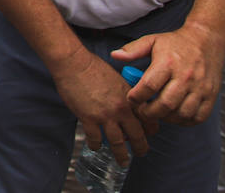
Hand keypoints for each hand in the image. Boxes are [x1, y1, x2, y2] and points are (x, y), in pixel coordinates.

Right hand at [50, 46, 149, 166]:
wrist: (74, 63)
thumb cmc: (93, 66)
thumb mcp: (118, 79)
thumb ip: (125, 94)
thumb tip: (128, 104)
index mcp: (131, 98)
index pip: (148, 120)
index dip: (150, 130)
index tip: (148, 134)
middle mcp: (121, 109)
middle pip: (137, 136)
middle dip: (140, 148)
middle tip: (140, 153)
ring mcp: (105, 116)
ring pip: (118, 143)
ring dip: (122, 155)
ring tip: (123, 161)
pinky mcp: (88, 119)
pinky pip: (96, 139)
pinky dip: (96, 145)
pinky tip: (96, 146)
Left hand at [114, 22, 224, 125]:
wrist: (206, 40)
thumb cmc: (175, 43)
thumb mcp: (152, 41)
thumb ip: (132, 50)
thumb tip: (114, 55)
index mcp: (168, 62)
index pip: (148, 86)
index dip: (136, 97)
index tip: (130, 99)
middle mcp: (186, 77)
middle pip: (165, 104)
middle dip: (148, 113)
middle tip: (141, 111)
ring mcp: (200, 88)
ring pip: (182, 114)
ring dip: (166, 118)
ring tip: (157, 112)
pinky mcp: (211, 95)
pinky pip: (198, 117)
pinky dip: (184, 121)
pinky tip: (174, 115)